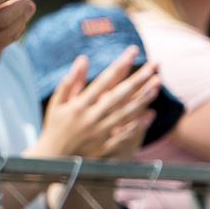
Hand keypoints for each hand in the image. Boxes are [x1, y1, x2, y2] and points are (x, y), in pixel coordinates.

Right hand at [36, 48, 161, 160]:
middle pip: (120, 95)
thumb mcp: (58, 101)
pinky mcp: (104, 146)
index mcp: (79, 104)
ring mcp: (99, 132)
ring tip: (157, 84)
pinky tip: (150, 114)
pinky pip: (124, 135)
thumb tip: (83, 59)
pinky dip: (137, 125)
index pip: (104, 80)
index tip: (133, 51)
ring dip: (143, 98)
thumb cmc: (55, 125)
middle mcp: (91, 117)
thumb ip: (71, 80)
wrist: (52, 157)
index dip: (120, 65)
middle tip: (155, 65)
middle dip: (139, 78)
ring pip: (126, 113)